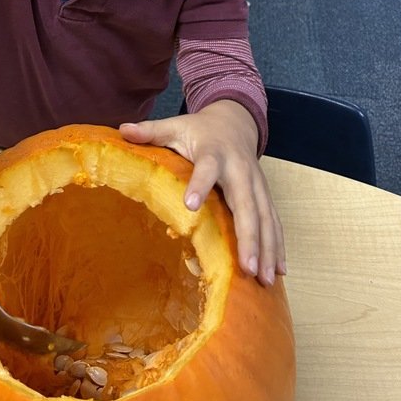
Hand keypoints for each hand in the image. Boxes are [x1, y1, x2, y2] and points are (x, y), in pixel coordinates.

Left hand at [120, 100, 285, 286]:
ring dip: (267, 248)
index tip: (190, 205)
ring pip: (266, 217)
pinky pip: (274, 221)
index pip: (207, 168)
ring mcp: (257, 184)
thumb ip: (150, 131)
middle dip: (249, 237)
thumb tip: (122, 129)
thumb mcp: (174, 126)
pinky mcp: (265, 194)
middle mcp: (240, 170)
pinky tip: (279, 272)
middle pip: (247, 204)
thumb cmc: (199, 129)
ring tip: (265, 280)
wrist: (235, 120)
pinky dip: (277, 246)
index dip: (200, 184)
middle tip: (247, 268)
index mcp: (214, 152)